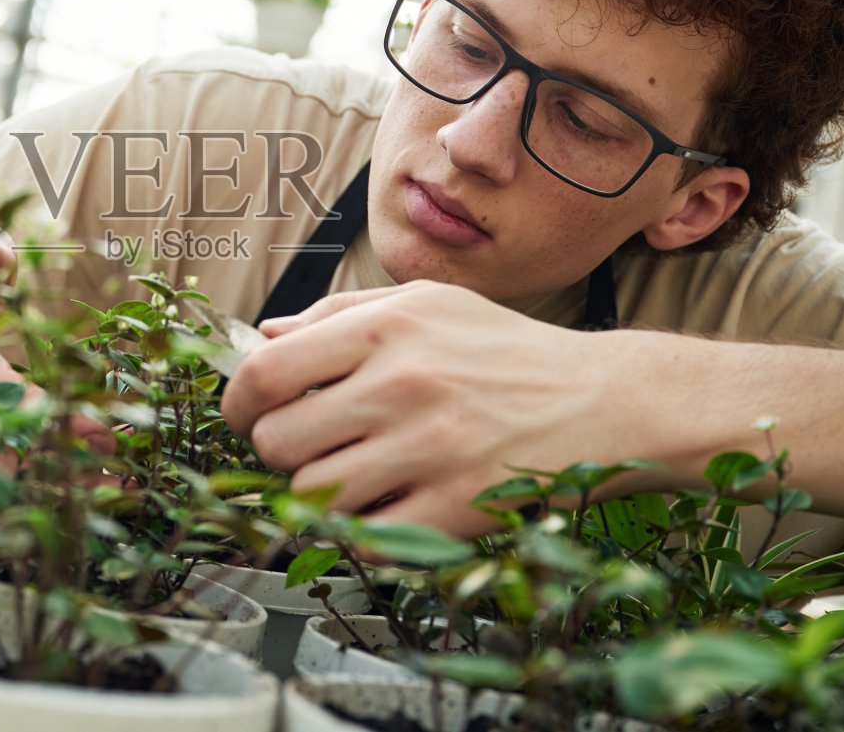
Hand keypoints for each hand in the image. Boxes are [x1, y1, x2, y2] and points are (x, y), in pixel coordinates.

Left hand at [220, 282, 652, 536]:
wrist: (606, 402)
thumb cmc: (505, 352)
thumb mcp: (427, 306)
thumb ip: (338, 314)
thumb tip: (261, 336)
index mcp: (385, 328)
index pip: (264, 373)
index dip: (238, 403)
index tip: (248, 415)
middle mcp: (401, 384)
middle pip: (276, 442)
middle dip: (280, 451)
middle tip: (312, 448)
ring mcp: (429, 450)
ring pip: (311, 496)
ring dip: (322, 493)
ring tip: (357, 474)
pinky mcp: (455, 508)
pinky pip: (364, 538)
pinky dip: (365, 530)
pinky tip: (392, 504)